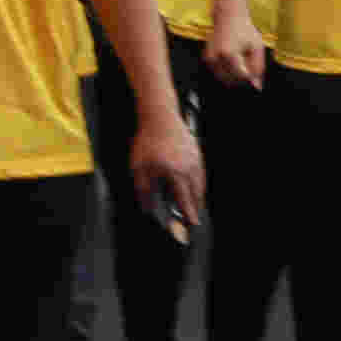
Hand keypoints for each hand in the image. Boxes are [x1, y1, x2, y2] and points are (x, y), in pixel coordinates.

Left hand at [131, 116, 206, 234]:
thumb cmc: (148, 141)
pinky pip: (201, 172)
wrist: (160, 117)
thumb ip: (143, 189)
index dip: (188, 213)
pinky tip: (196, 184)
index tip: (193, 223)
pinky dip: (200, 182)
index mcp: (175, 173)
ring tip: (196, 203)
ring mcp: (195, 159)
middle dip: (196, 206)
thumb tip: (147, 206)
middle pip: (197, 193)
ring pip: (201, 183)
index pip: (184, 199)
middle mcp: (188, 168)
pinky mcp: (197, 152)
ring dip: (199, 195)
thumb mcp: (139, 167)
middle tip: (195, 216)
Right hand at [204, 12, 267, 88]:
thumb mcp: (257, 47)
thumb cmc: (245, 31)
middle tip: (249, 67)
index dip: (251, 79)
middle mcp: (216, 58)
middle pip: (232, 82)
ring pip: (224, 80)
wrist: (228, 16)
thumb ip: (258, 67)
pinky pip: (219, 74)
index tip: (256, 75)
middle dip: (243, 79)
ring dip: (235, 77)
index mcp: (229, 54)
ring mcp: (209, 60)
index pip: (242, 77)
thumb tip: (257, 86)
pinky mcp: (206, 60)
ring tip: (241, 62)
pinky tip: (234, 60)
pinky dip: (228, 72)